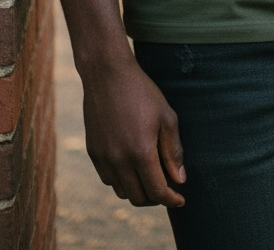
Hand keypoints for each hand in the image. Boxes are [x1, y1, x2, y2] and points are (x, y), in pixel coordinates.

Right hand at [82, 56, 185, 205]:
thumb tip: (179, 180)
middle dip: (156, 198)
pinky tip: (131, 167)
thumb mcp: (166, 117)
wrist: (107, 74)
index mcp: (141, 152)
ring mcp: (103, 158)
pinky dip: (121, 181)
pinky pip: (108, 179)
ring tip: (150, 178)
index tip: (180, 200)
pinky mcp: (93, 152)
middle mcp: (119, 160)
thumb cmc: (141, 92)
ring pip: (121, 192)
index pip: (157, 191)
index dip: (171, 199)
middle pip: (139, 197)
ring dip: (138, 191)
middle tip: (167, 187)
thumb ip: (173, 151)